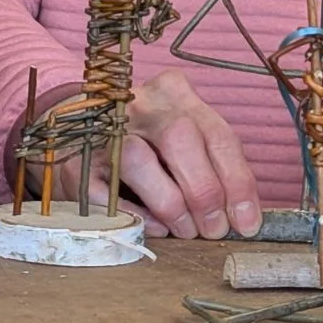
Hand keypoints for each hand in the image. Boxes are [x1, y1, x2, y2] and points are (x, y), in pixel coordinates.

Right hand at [53, 69, 262, 239]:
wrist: (79, 132)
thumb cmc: (146, 141)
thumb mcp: (184, 136)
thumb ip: (211, 164)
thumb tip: (242, 215)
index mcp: (174, 92)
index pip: (217, 133)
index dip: (237, 182)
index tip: (246, 222)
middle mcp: (139, 103)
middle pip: (180, 137)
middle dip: (204, 192)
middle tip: (214, 229)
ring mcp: (102, 128)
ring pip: (138, 159)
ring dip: (171, 204)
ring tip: (186, 230)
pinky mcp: (75, 160)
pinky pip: (106, 190)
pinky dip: (136, 214)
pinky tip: (155, 227)